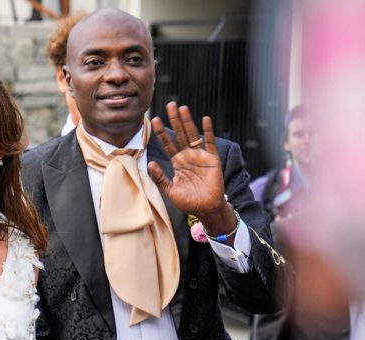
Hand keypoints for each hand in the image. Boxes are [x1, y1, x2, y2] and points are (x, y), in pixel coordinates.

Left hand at [148, 102, 235, 235]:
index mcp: (177, 162)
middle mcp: (188, 156)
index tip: (153, 119)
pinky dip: (208, 131)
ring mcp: (200, 156)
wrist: (206, 209)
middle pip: (180, 134)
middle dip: (174, 120)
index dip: (161, 132)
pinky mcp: (212, 159)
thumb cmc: (188, 202)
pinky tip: (205, 119)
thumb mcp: (169, 191)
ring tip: (182, 108)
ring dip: (188, 122)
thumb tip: (151, 163)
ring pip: (193, 134)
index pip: (167, 143)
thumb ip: (160, 178)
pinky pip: (209, 143)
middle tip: (169, 104)